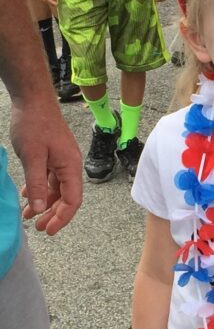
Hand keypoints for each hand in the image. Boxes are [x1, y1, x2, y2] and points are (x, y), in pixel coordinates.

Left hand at [11, 98, 81, 234]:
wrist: (33, 98)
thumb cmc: (34, 123)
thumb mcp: (32, 157)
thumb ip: (36, 184)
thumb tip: (39, 209)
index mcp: (70, 167)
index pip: (72, 200)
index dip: (62, 218)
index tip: (49, 230)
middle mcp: (70, 165)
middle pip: (66, 197)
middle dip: (53, 214)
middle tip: (38, 227)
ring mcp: (61, 160)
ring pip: (56, 189)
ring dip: (43, 203)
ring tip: (28, 216)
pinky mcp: (53, 155)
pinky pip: (48, 178)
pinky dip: (38, 189)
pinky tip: (26, 195)